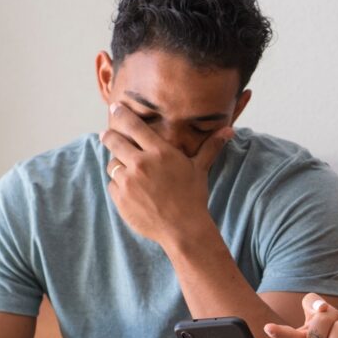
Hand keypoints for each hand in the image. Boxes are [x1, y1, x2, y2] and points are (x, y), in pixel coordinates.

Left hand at [99, 103, 231, 243]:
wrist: (183, 229)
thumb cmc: (193, 197)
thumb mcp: (200, 169)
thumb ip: (210, 147)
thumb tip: (230, 130)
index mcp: (159, 152)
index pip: (133, 125)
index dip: (121, 114)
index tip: (115, 108)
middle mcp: (141, 163)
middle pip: (114, 140)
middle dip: (109, 136)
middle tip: (107, 135)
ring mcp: (128, 181)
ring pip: (112, 164)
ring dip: (118, 165)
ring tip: (129, 172)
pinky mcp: (120, 198)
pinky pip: (112, 184)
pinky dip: (119, 185)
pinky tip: (133, 192)